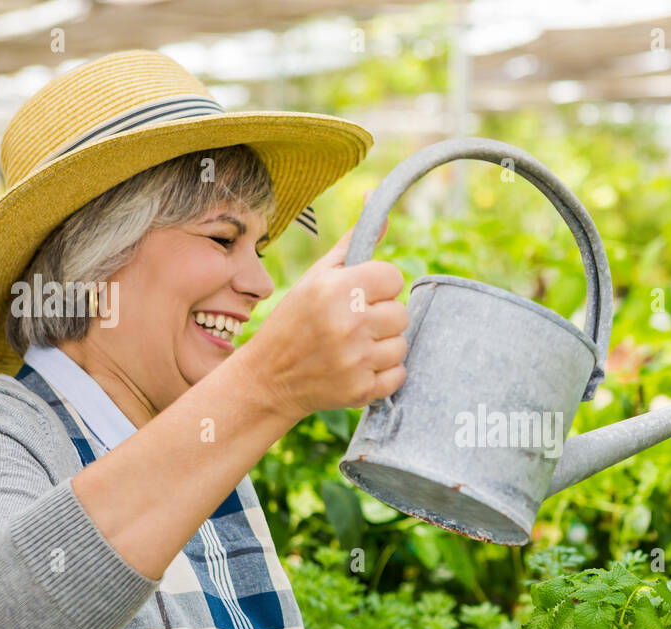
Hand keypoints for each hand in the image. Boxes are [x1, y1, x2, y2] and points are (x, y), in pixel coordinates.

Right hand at [246, 190, 408, 422]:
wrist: (269, 378)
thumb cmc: (294, 319)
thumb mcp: (316, 276)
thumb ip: (352, 243)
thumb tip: (373, 196)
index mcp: (337, 289)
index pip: (393, 278)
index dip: (379, 286)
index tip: (360, 295)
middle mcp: (349, 323)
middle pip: (401, 313)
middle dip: (382, 317)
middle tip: (354, 324)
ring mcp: (356, 360)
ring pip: (402, 345)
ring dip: (383, 346)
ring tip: (354, 346)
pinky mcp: (361, 390)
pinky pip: (398, 375)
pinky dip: (383, 373)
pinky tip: (358, 367)